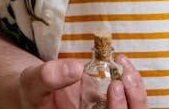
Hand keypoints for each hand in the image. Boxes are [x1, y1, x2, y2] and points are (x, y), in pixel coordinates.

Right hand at [18, 55, 146, 108]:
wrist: (37, 87)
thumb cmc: (33, 91)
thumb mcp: (33, 82)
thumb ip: (50, 77)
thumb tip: (76, 69)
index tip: (115, 86)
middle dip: (130, 102)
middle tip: (124, 75)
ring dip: (135, 92)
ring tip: (125, 66)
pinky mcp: (109, 104)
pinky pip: (130, 100)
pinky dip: (132, 84)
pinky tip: (124, 65)